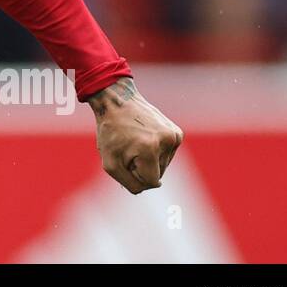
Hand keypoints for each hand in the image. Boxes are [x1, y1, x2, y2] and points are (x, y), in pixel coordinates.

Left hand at [87, 77, 182, 193]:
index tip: (125, 158)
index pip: (151, 182)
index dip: (135, 174)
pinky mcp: (177, 132)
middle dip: (142, 166)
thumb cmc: (110, 132)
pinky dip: (156, 150)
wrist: (117, 101)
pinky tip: (145, 137)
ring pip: (163, 165)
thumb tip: (155, 186)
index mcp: (149, 149)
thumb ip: (131, 183)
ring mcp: (174, 136)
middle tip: (129, 147)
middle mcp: (166, 141)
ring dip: (149, 158)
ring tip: (136, 140)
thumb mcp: (110, 163)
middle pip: (159, 174)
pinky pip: (167, 154)